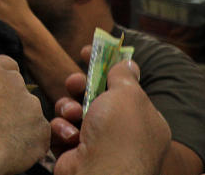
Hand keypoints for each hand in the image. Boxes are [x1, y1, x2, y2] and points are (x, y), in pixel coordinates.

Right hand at [52, 61, 168, 174]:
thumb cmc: (119, 136)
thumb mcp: (128, 96)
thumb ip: (124, 75)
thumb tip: (127, 61)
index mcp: (142, 119)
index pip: (123, 86)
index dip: (105, 67)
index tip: (87, 51)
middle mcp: (121, 132)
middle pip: (94, 96)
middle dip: (80, 87)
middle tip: (74, 84)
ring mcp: (97, 143)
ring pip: (74, 111)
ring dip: (68, 108)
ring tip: (72, 115)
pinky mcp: (75, 152)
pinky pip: (63, 129)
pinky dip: (62, 129)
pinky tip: (68, 135)